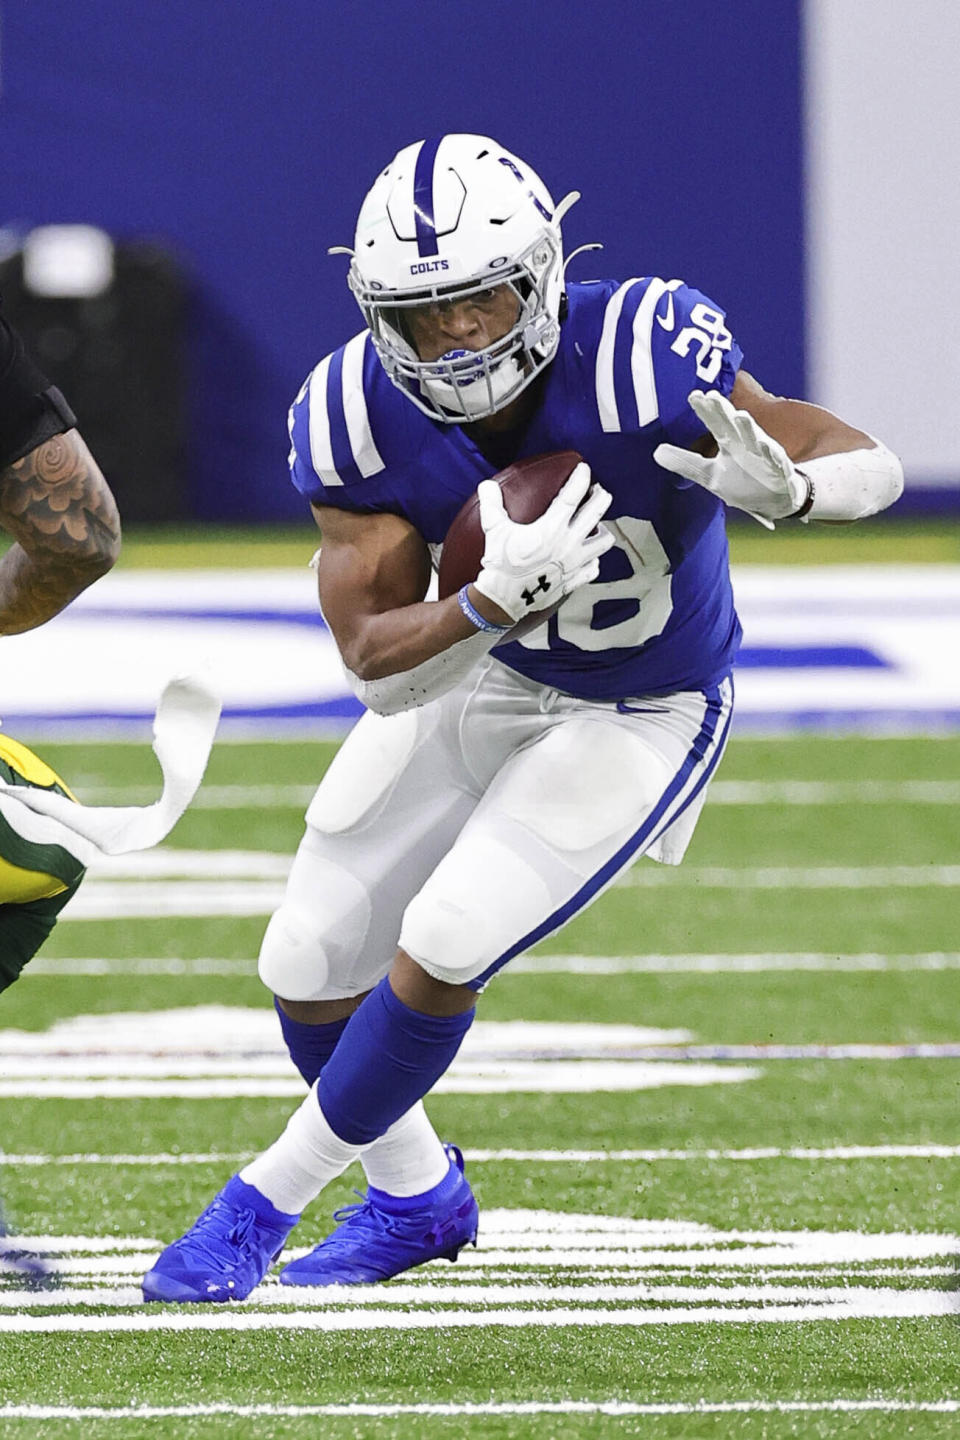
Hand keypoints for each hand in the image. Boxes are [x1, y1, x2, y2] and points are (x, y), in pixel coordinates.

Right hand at [473, 462, 613, 621]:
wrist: (504, 598)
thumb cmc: (501, 564)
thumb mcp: (495, 530)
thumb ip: (492, 505)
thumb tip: (486, 485)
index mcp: (551, 528)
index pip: (572, 496)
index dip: (580, 478)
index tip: (584, 469)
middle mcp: (569, 544)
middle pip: (596, 513)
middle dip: (601, 498)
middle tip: (599, 492)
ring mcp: (574, 563)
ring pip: (603, 542)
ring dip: (603, 531)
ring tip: (597, 525)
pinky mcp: (573, 580)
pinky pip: (593, 569)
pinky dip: (594, 561)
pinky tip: (589, 557)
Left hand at [654, 390, 808, 528]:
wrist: (773, 502)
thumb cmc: (742, 484)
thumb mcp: (709, 476)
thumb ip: (685, 463)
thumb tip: (656, 452)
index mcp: (729, 444)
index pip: (714, 424)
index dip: (705, 411)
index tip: (694, 396)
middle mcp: (746, 446)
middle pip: (732, 426)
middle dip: (724, 411)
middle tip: (713, 395)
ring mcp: (763, 457)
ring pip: (755, 439)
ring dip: (748, 428)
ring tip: (740, 416)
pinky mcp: (779, 471)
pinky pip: (775, 462)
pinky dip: (771, 454)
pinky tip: (766, 446)